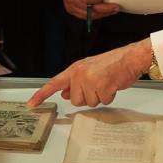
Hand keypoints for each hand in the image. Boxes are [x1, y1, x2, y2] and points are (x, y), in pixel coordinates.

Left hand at [27, 39, 152, 107]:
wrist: (130, 57)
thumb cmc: (112, 63)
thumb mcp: (89, 69)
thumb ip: (75, 81)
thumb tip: (66, 94)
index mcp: (75, 69)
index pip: (54, 83)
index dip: (41, 95)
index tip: (31, 104)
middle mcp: (80, 74)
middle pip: (75, 100)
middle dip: (87, 97)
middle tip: (98, 84)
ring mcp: (90, 80)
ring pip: (89, 102)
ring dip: (99, 97)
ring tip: (106, 83)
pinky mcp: (102, 86)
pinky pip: (102, 102)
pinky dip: (109, 97)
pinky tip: (112, 85)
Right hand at [62, 0, 118, 20]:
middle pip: (89, 8)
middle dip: (105, 9)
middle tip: (116, 7)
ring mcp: (70, 7)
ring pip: (90, 15)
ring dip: (103, 13)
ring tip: (113, 10)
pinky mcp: (73, 13)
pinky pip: (88, 17)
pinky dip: (98, 15)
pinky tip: (106, 12)